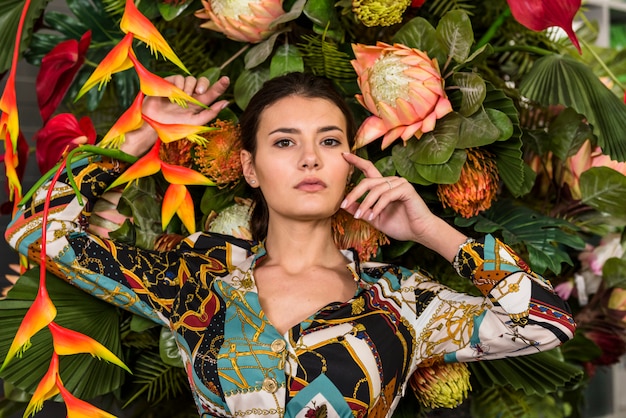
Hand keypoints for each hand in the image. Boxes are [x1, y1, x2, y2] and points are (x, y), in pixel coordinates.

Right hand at [121, 75, 229, 156]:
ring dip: (189, 88)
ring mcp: (180, 88)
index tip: (226, 79)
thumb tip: (226, 102)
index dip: (220, 86)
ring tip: (182, 99)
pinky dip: (178, 85)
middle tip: (199, 93)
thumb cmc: (174, 126)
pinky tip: (173, 94)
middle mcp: (191, 95)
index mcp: (199, 104)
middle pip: (203, 82)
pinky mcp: (169, 83)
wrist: (153, 123)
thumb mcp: (195, 122)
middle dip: (203, 84)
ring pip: (191, 79)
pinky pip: (179, 78)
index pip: (212, 93)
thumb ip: (211, 113)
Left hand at [341, 153, 465, 261]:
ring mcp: (400, 184)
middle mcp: (391, 181)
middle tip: (344, 204)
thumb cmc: (400, 225)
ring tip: (359, 216)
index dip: (356, 161)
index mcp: (384, 186)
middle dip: (353, 193)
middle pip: (367, 181)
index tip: (344, 155)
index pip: (368, 169)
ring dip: (365, 204)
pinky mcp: (406, 189)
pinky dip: (377, 206)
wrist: (420, 233)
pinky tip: (373, 216)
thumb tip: (344, 205)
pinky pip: (387, 195)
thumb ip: (361, 210)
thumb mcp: (374, 218)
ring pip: (375, 190)